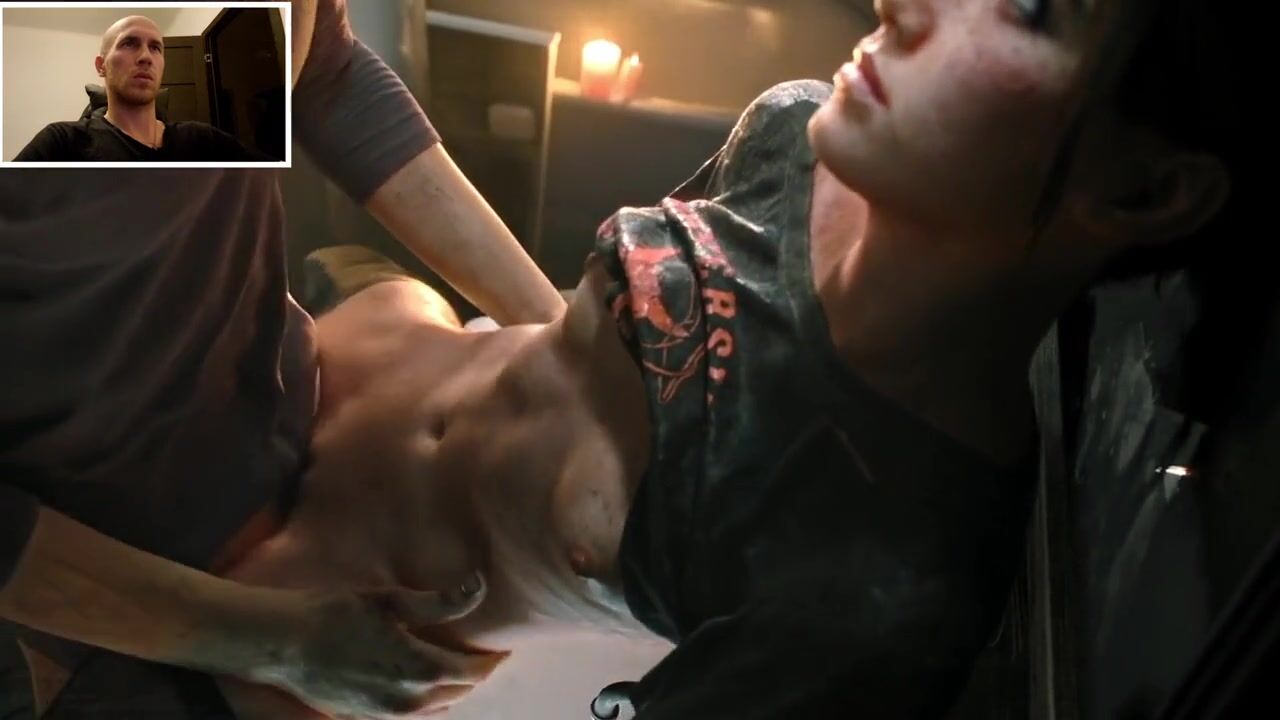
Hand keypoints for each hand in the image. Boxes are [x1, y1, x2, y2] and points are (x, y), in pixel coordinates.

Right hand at [251, 575, 503, 717]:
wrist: (282, 644)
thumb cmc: (335, 613)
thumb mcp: (390, 600)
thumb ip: (439, 602)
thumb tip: (478, 587)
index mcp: (419, 669)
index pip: (472, 671)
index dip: (491, 659)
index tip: (504, 646)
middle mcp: (407, 700)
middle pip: (458, 692)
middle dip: (475, 675)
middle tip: (485, 656)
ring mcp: (385, 714)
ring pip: (435, 708)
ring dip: (452, 689)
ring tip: (459, 668)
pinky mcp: (365, 717)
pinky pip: (411, 715)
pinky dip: (427, 700)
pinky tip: (423, 684)